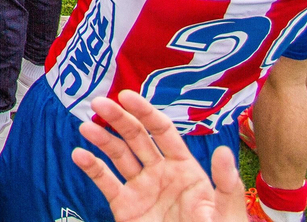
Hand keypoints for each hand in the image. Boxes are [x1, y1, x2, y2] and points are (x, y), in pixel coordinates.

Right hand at [71, 91, 244, 221]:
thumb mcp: (227, 215)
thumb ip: (226, 185)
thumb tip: (223, 151)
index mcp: (185, 169)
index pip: (163, 132)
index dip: (145, 112)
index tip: (126, 96)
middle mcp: (160, 173)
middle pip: (136, 137)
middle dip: (118, 118)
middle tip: (99, 103)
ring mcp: (141, 188)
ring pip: (117, 155)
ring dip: (101, 138)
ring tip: (86, 127)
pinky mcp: (124, 206)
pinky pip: (105, 182)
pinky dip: (91, 167)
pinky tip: (79, 155)